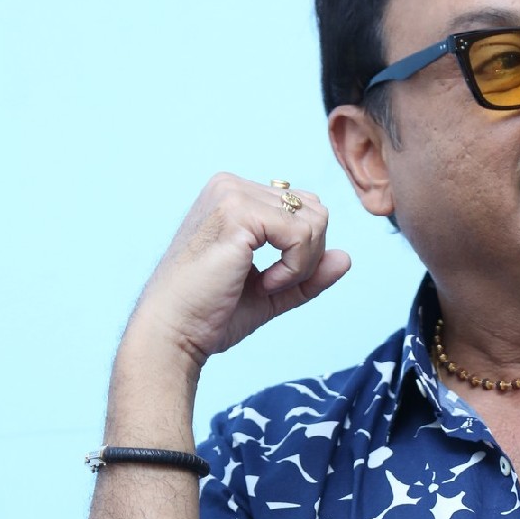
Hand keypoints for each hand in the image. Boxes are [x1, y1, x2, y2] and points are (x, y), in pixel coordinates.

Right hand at [130, 173, 350, 369]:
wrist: (173, 332)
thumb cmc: (211, 315)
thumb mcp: (273, 292)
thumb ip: (308, 274)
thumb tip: (347, 257)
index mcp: (235, 196)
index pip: (303, 208)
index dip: (305, 252)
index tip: (272, 282)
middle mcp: (232, 186)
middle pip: (315, 210)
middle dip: (309, 257)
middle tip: (275, 286)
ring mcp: (233, 194)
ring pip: (314, 219)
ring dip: (302, 264)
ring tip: (266, 285)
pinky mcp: (237, 212)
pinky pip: (301, 234)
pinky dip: (294, 268)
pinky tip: (264, 284)